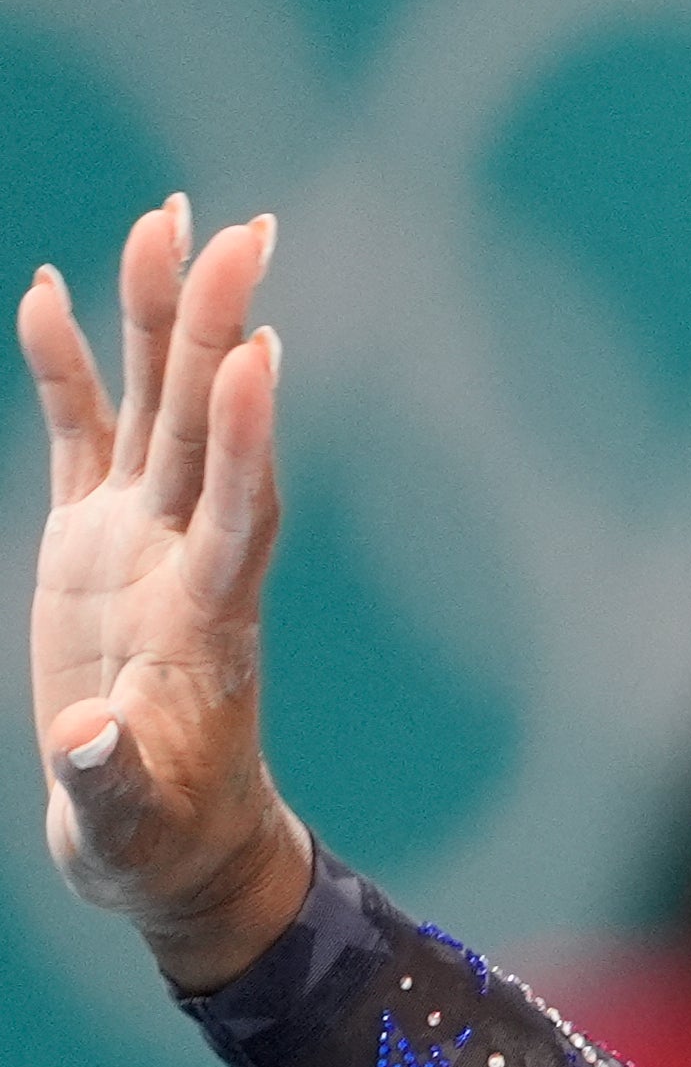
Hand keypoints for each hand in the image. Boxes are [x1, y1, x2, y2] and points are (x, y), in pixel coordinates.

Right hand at [26, 196, 311, 990]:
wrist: (163, 846)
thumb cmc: (158, 842)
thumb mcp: (133, 827)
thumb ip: (113, 780)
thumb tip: (90, 738)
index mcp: (207, 622)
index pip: (239, 510)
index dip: (250, 437)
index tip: (262, 355)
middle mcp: (184, 561)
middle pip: (209, 427)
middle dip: (219, 330)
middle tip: (238, 231)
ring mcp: (139, 544)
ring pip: (157, 410)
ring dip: (161, 320)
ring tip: (167, 220)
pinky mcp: (92, 546)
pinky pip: (84, 437)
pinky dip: (70, 369)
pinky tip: (52, 292)